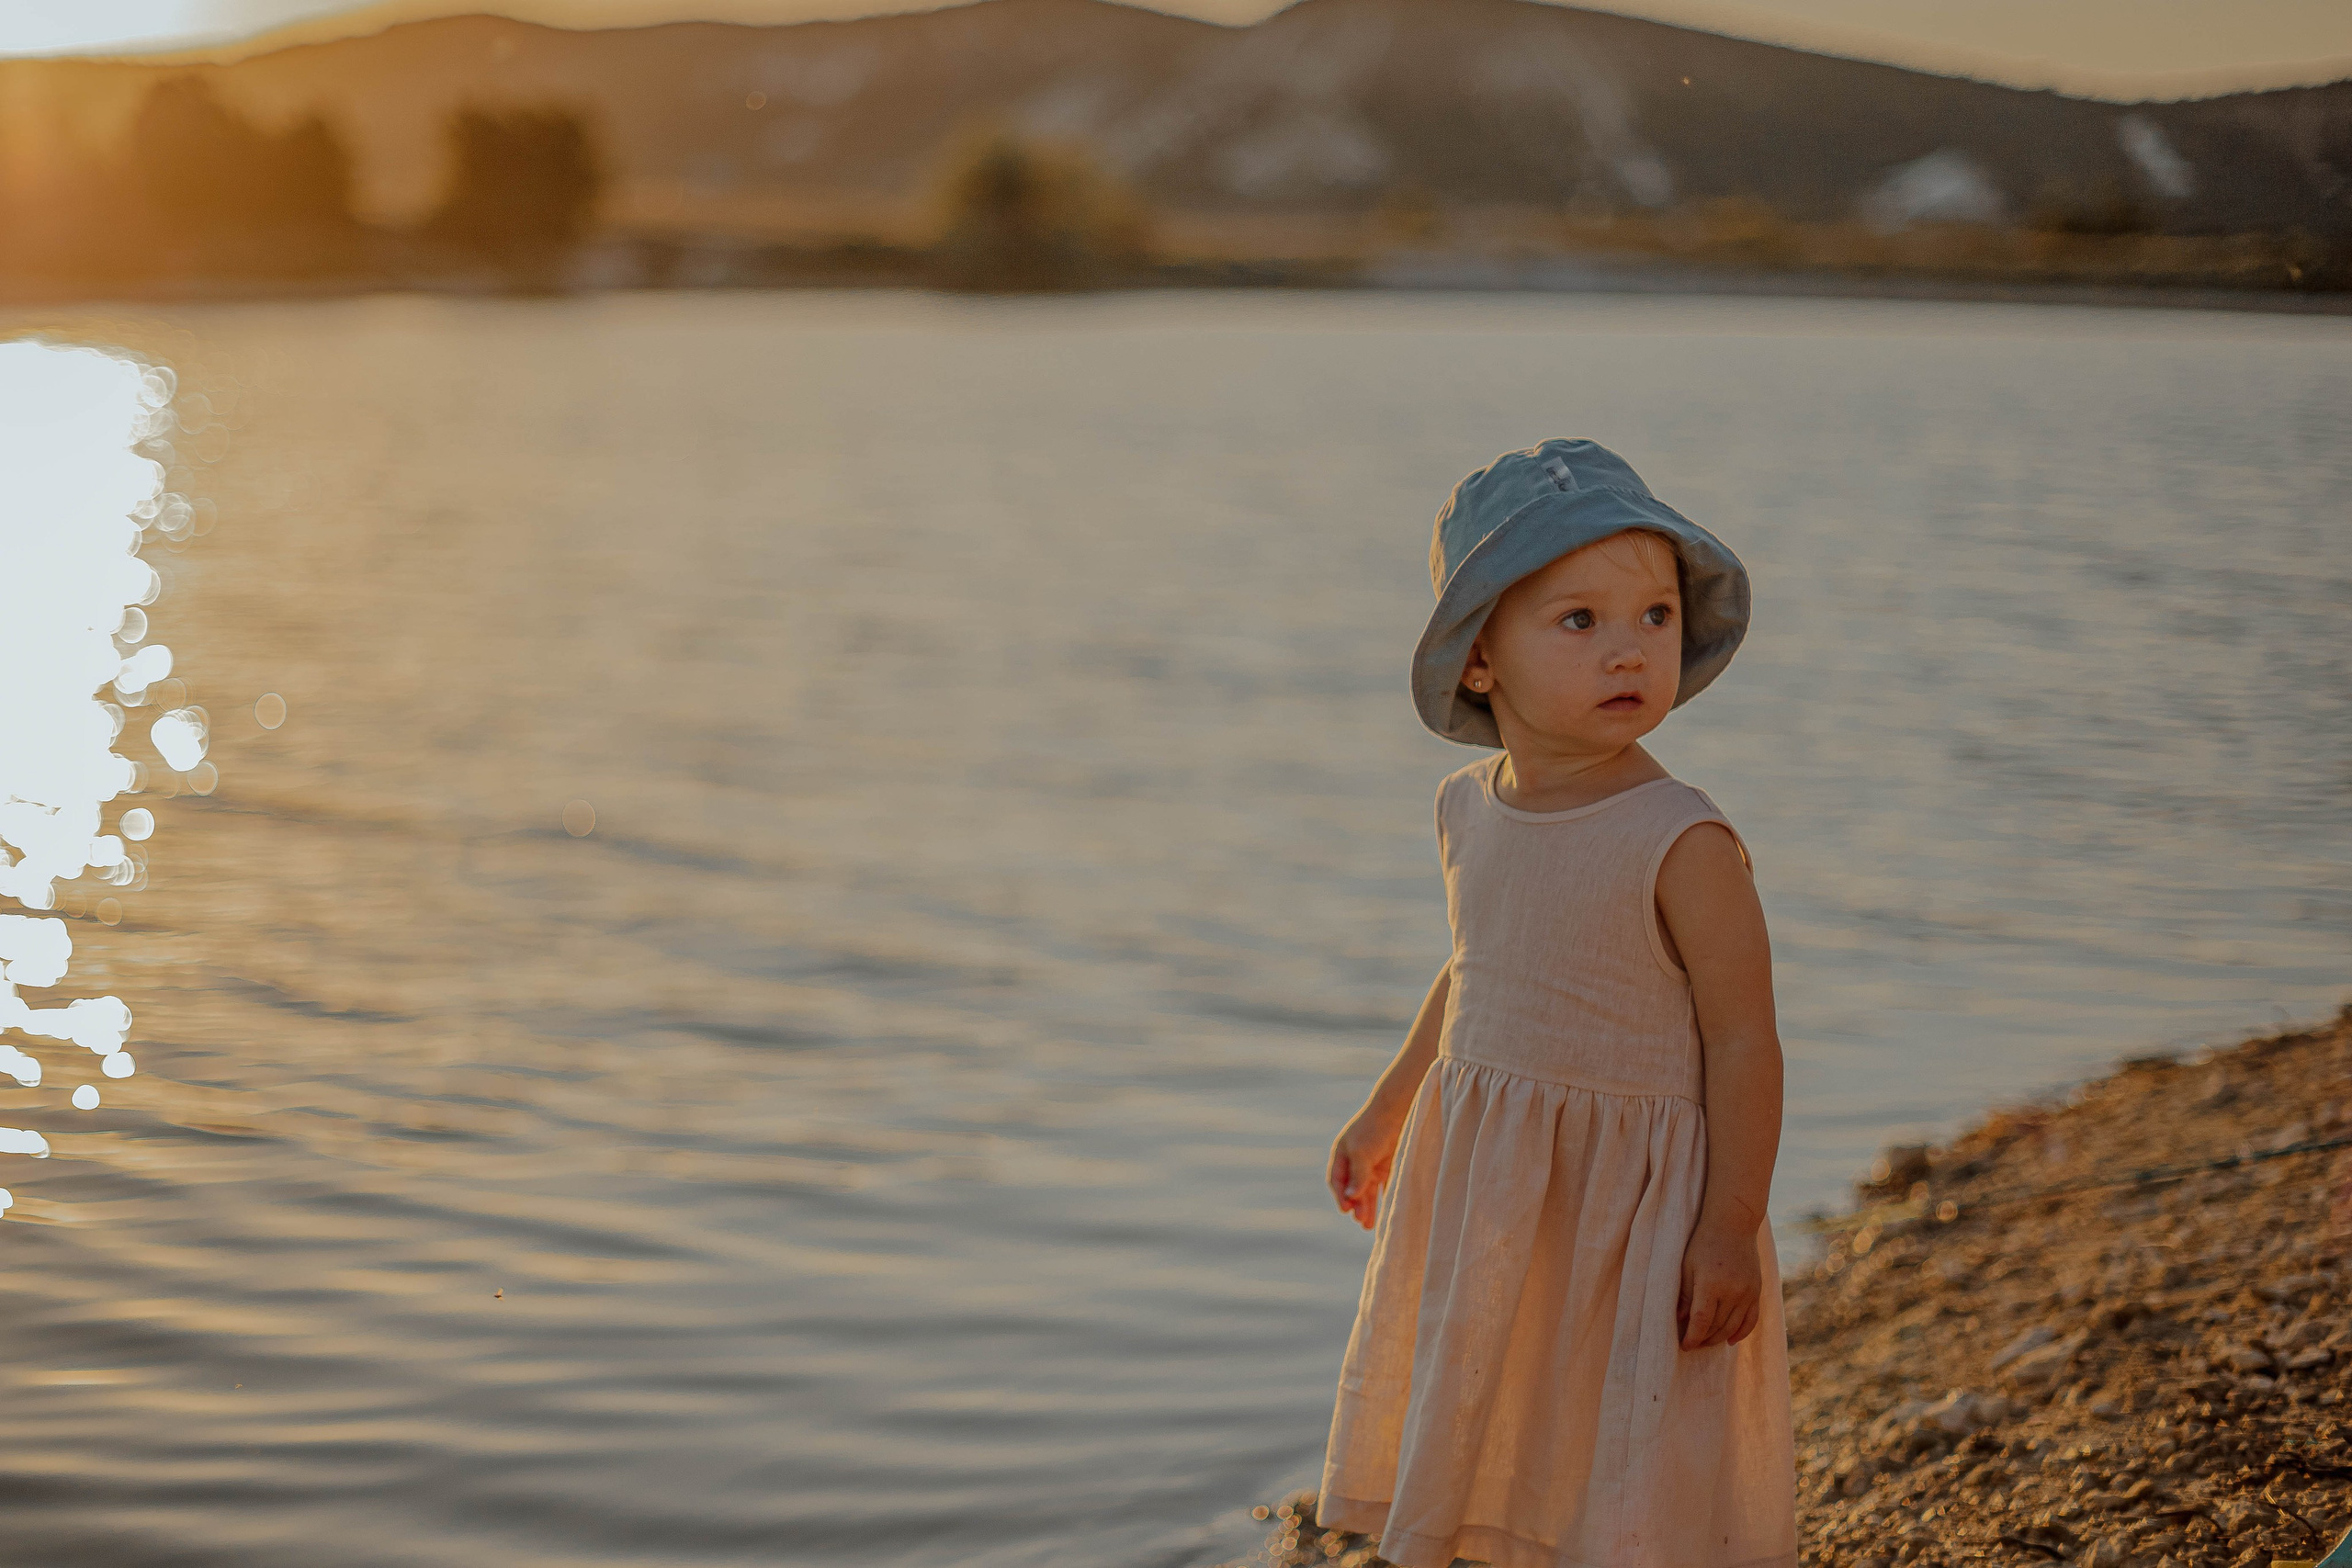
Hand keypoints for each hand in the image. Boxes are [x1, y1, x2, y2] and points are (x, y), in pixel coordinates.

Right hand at [1326, 1111, 1401, 1229]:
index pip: (1337, 1181)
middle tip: (1361, 1222)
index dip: (1340, 1196)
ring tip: (1369, 1226)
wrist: (1399, 1109)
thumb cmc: (1374, 1128)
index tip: (1346, 1210)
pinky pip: (1384, 1187)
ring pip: (1368, 1191)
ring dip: (1368, 1207)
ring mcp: (1372, 1164)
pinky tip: (1385, 1213)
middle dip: (1356, 1206)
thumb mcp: (1362, 1153)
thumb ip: (1357, 1176)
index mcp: (1342, 1155)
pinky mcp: (1388, 1166)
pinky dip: (1383, 1200)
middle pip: (1353, 1189)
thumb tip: (1350, 1199)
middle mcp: (1355, 1161)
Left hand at [1678, 1216, 1762, 1349]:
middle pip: (1718, 1326)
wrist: (1733, 1224)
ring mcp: (1747, 1292)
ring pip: (1733, 1326)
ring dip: (1720, 1338)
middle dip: (1704, 1339)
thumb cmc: (1703, 1243)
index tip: (1684, 1346)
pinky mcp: (1757, 1291)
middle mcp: (1732, 1291)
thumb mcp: (1687, 1266)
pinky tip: (1731, 1341)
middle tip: (1693, 1344)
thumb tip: (1681, 1321)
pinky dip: (1742, 1332)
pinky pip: (1751, 1319)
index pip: (1701, 1321)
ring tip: (1707, 1342)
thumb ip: (1685, 1295)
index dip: (1692, 1337)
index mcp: (1711, 1285)